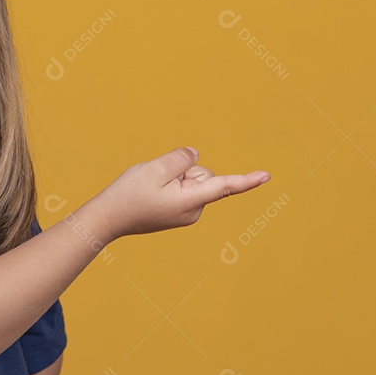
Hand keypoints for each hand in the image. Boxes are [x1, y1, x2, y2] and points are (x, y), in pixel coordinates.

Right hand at [92, 147, 269, 240]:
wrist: (108, 218)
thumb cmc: (129, 195)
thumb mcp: (155, 169)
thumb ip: (181, 158)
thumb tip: (195, 156)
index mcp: (190, 202)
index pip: (224, 187)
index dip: (247, 180)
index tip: (267, 176)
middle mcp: (194, 211)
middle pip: (202, 175)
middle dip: (182, 171)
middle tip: (154, 182)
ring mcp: (187, 213)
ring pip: (191, 180)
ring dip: (173, 178)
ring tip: (150, 188)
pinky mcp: (179, 213)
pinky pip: (182, 188)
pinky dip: (169, 185)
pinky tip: (151, 193)